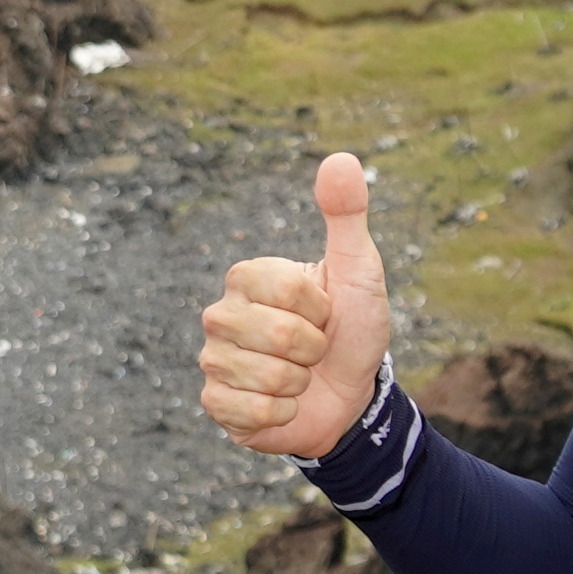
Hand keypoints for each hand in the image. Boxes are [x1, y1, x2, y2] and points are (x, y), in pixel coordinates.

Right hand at [196, 152, 391, 461]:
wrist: (351, 396)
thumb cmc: (352, 327)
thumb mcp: (358, 270)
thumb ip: (347, 215)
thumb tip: (341, 158)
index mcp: (247, 277)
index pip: (288, 291)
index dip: (321, 309)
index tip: (325, 313)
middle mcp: (220, 314)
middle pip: (276, 336)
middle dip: (314, 350)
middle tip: (314, 350)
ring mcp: (214, 360)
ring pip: (266, 377)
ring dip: (299, 384)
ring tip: (299, 376)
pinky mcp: (215, 404)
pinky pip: (251, 413)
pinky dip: (282, 415)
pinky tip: (283, 405)